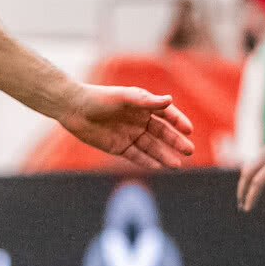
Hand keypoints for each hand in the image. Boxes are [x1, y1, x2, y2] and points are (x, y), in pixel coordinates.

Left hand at [62, 84, 195, 169]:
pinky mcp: (119, 147)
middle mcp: (138, 120)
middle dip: (175, 142)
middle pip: (162, 133)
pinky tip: (159, 168)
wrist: (74, 109)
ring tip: (177, 165)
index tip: (189, 130)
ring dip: (164, 155)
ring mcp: (129, 134)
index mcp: (142, 105)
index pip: (166, 114)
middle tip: (190, 151)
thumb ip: (146, 101)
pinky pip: (136, 156)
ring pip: (151, 147)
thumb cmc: (100, 98)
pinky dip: (147, 162)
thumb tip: (169, 100)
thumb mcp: (124, 97)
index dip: (178, 121)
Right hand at [234, 121, 264, 210]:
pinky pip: (254, 163)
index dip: (251, 196)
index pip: (258, 182)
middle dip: (242, 190)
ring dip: (244, 182)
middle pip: (247, 174)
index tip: (247, 209)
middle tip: (241, 205)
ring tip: (245, 196)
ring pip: (248, 167)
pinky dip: (249, 174)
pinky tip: (255, 183)